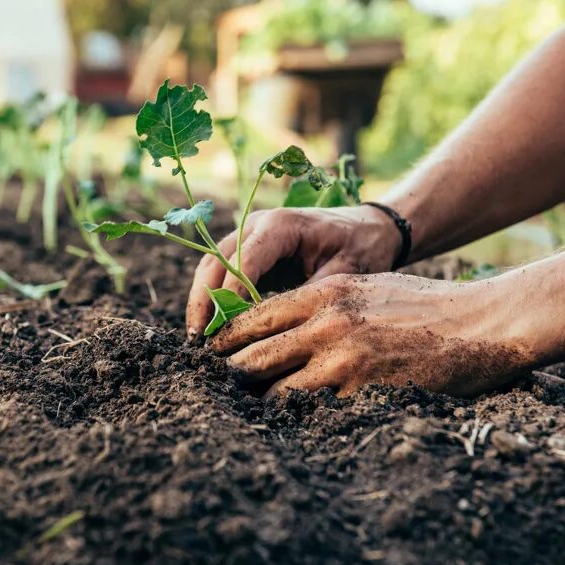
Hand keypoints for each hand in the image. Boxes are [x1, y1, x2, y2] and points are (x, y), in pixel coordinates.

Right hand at [185, 205, 402, 337]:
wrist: (367, 227)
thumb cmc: (360, 246)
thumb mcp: (345, 272)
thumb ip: (310, 296)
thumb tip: (280, 330)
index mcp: (281, 225)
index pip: (243, 260)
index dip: (230, 295)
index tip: (224, 330)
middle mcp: (256, 225)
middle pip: (215, 262)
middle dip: (204, 300)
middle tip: (198, 339)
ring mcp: (248, 235)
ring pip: (210, 267)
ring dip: (202, 301)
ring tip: (197, 338)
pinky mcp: (248, 250)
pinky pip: (221, 273)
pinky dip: (212, 298)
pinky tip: (212, 327)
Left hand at [210, 273, 536, 397]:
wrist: (480, 324)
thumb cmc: (424, 304)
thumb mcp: (364, 287)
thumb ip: (321, 303)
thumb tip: (282, 324)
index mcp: (321, 294)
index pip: (252, 318)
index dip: (226, 341)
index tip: (212, 357)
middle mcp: (323, 324)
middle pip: (251, 358)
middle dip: (232, 378)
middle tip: (218, 393)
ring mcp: (340, 360)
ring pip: (274, 391)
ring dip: (260, 405)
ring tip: (247, 416)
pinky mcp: (361, 392)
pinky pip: (312, 413)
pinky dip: (297, 422)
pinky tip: (290, 429)